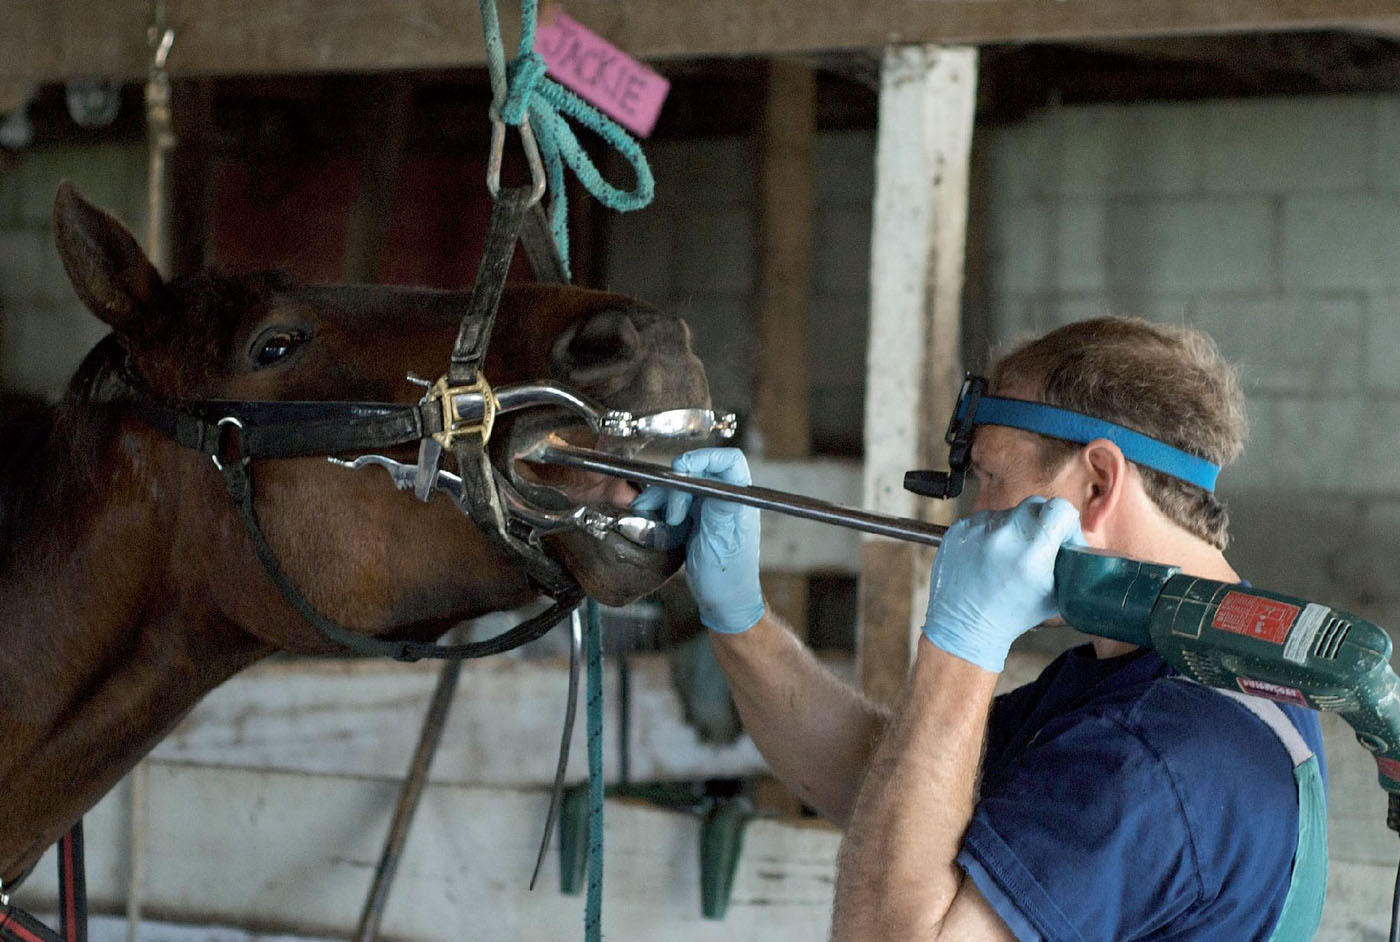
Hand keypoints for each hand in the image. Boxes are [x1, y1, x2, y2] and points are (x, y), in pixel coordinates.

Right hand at [630, 448, 763, 632]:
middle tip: (666, 511)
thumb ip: (719, 510)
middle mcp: (725, 500)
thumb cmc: (728, 578)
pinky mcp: (696, 519)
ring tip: (648, 512)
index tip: (682, 468)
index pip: (729, 462)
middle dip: (674, 484)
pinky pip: (675, 503)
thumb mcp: (722, 543)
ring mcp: (710, 509)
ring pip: (682, 487)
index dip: (705, 457)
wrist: (723, 602)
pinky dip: (660, 506)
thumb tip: (717, 481)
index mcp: (739, 502)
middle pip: (697, 472)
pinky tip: (650, 515)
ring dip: (662, 496)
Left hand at [922, 496, 1084, 672]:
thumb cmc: (1011, 615)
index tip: (1062, 537)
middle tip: (1039, 544)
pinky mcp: (958, 529)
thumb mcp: (1055, 595)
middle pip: (1035, 505)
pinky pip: (985, 520)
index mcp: (1031, 552)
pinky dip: (992, 533)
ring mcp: (977, 530)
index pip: (1061, 509)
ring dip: (1015, 528)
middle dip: (1043, 522)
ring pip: (1008, 512)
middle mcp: (1003, 536)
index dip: (1067, 522)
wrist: (964, 625)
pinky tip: (990, 557)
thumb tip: (1077, 543)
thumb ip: (1070, 565)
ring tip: (1009, 557)